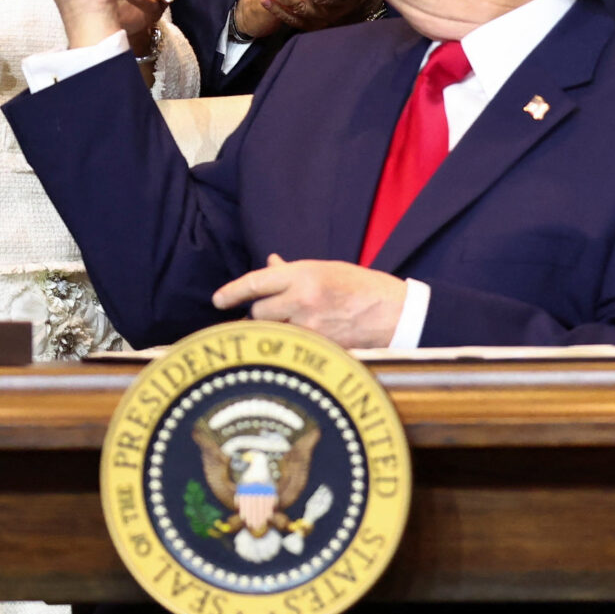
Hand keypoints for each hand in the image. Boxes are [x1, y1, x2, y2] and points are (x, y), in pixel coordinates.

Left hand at [212, 253, 409, 348]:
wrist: (397, 314)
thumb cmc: (361, 287)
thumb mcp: (326, 270)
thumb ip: (293, 272)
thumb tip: (269, 264)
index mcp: (304, 274)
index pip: (255, 283)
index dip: (232, 292)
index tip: (217, 300)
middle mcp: (303, 299)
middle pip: (259, 313)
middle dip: (258, 315)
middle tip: (267, 316)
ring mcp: (311, 326)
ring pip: (273, 333)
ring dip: (273, 332)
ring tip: (287, 329)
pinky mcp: (321, 348)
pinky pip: (293, 348)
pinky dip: (292, 346)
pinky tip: (301, 346)